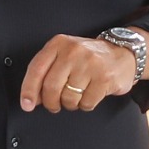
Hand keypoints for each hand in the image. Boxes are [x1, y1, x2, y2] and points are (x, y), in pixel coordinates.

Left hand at [20, 35, 134, 112]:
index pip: (36, 69)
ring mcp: (90, 64)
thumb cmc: (88, 59)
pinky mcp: (104, 77)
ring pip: (68, 98)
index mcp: (59, 44)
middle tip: (55, 104)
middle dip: (51, 102)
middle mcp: (73, 51)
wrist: (122, 54)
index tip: (27, 104)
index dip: (29, 90)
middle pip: (51, 87)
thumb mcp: (64, 57)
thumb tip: (32, 99)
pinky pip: (86, 103)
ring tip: (77, 94)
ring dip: (70, 104)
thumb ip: (46, 73)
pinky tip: (90, 94)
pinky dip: (86, 105)